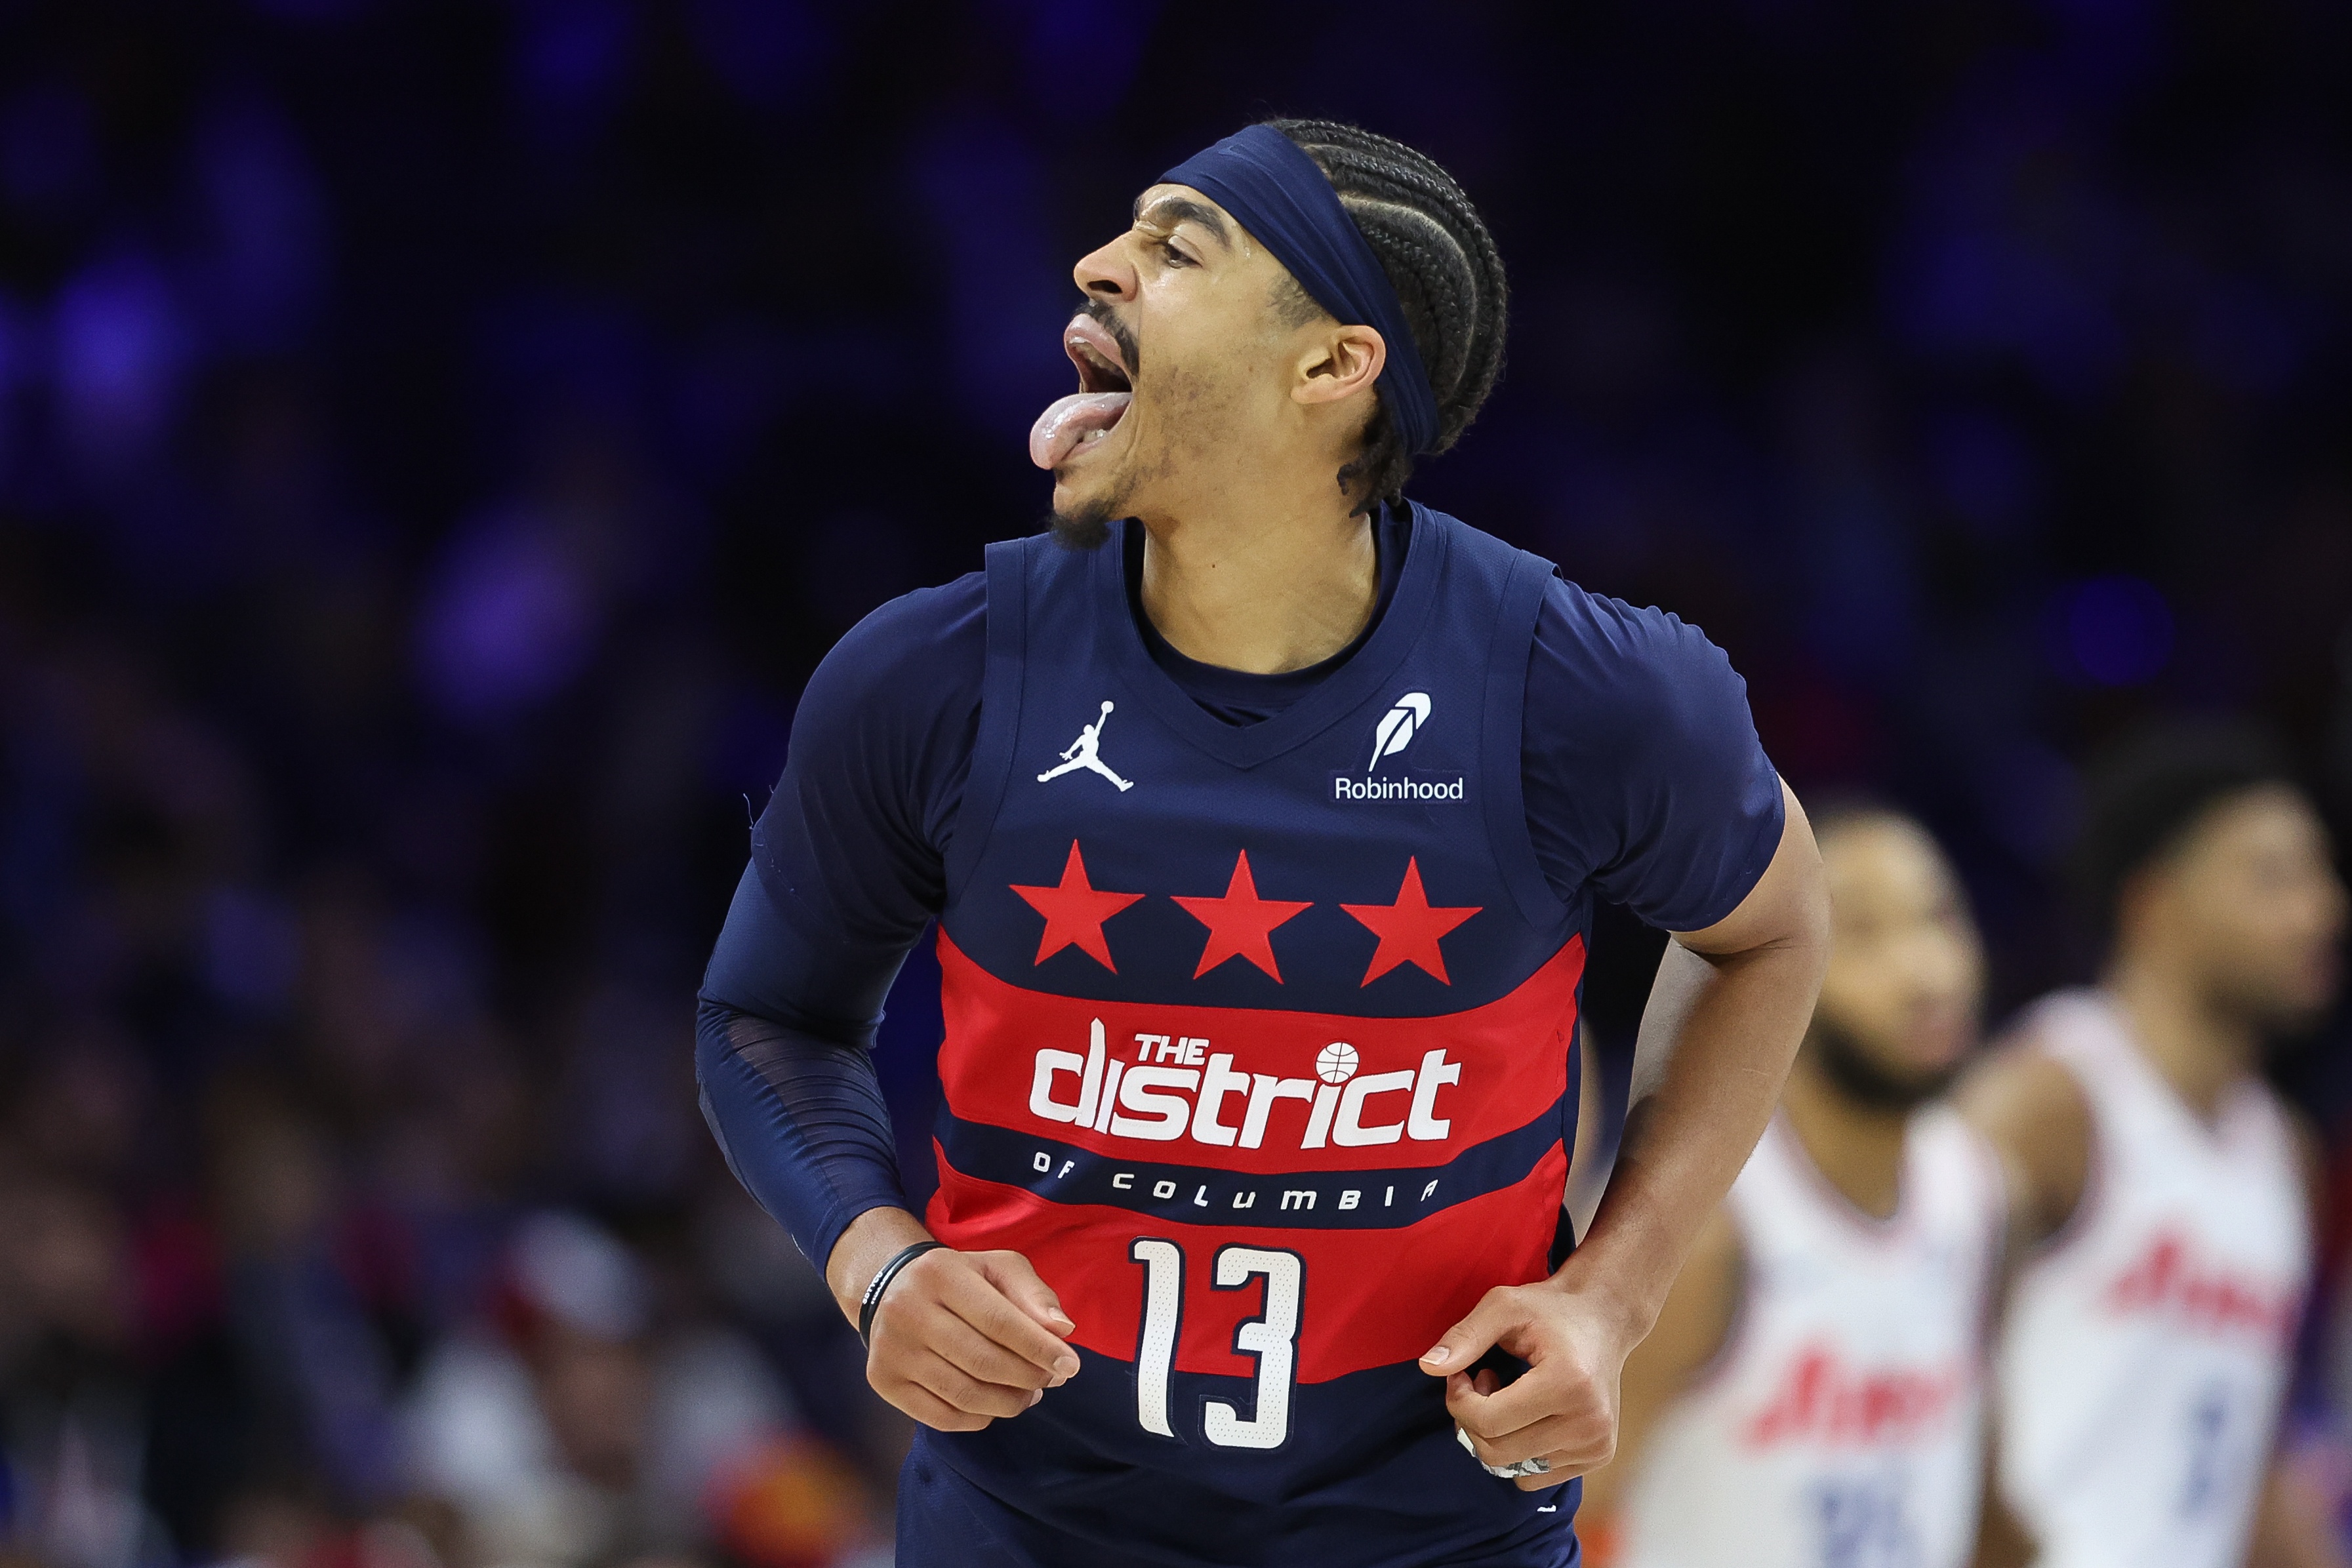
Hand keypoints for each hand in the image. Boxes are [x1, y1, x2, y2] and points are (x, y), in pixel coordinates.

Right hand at [865, 1246, 1082, 1431]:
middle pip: (982, 1362)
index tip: (1070, 1365)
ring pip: (964, 1394)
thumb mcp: (998, 1268)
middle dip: (1028, 1377)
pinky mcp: (882, 1381)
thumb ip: (1033, 1294)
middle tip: (1052, 1380)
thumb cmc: (959, 1278)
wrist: (891, 1287)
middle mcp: (907, 1310)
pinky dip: (979, 1419)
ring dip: (1008, 1403)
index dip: (1039, 1348)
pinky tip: (995, 1405)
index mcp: (939, 1273)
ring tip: (1029, 1395)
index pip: (999, 1321)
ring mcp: (891, 1350)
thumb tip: (1062, 1330)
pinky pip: (941, 1418)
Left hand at [1420, 1277, 1639, 1489]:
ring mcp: (1597, 1444)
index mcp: (1569, 1382)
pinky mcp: (1598, 1457)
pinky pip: (1534, 1477)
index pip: (1488, 1422)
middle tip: (1479, 1381)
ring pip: (1512, 1468)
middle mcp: (1590, 1421)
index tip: (1460, 1374)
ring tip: (1506, 1396)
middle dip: (1472, 1420)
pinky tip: (1525, 1416)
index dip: (1459, 1400)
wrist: (1602, 1319)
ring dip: (1493, 1436)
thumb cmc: (1549, 1310)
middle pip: (1497, 1451)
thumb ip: (1465, 1336)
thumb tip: (1427, 1366)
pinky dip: (1516, 1452)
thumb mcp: (1503, 1306)